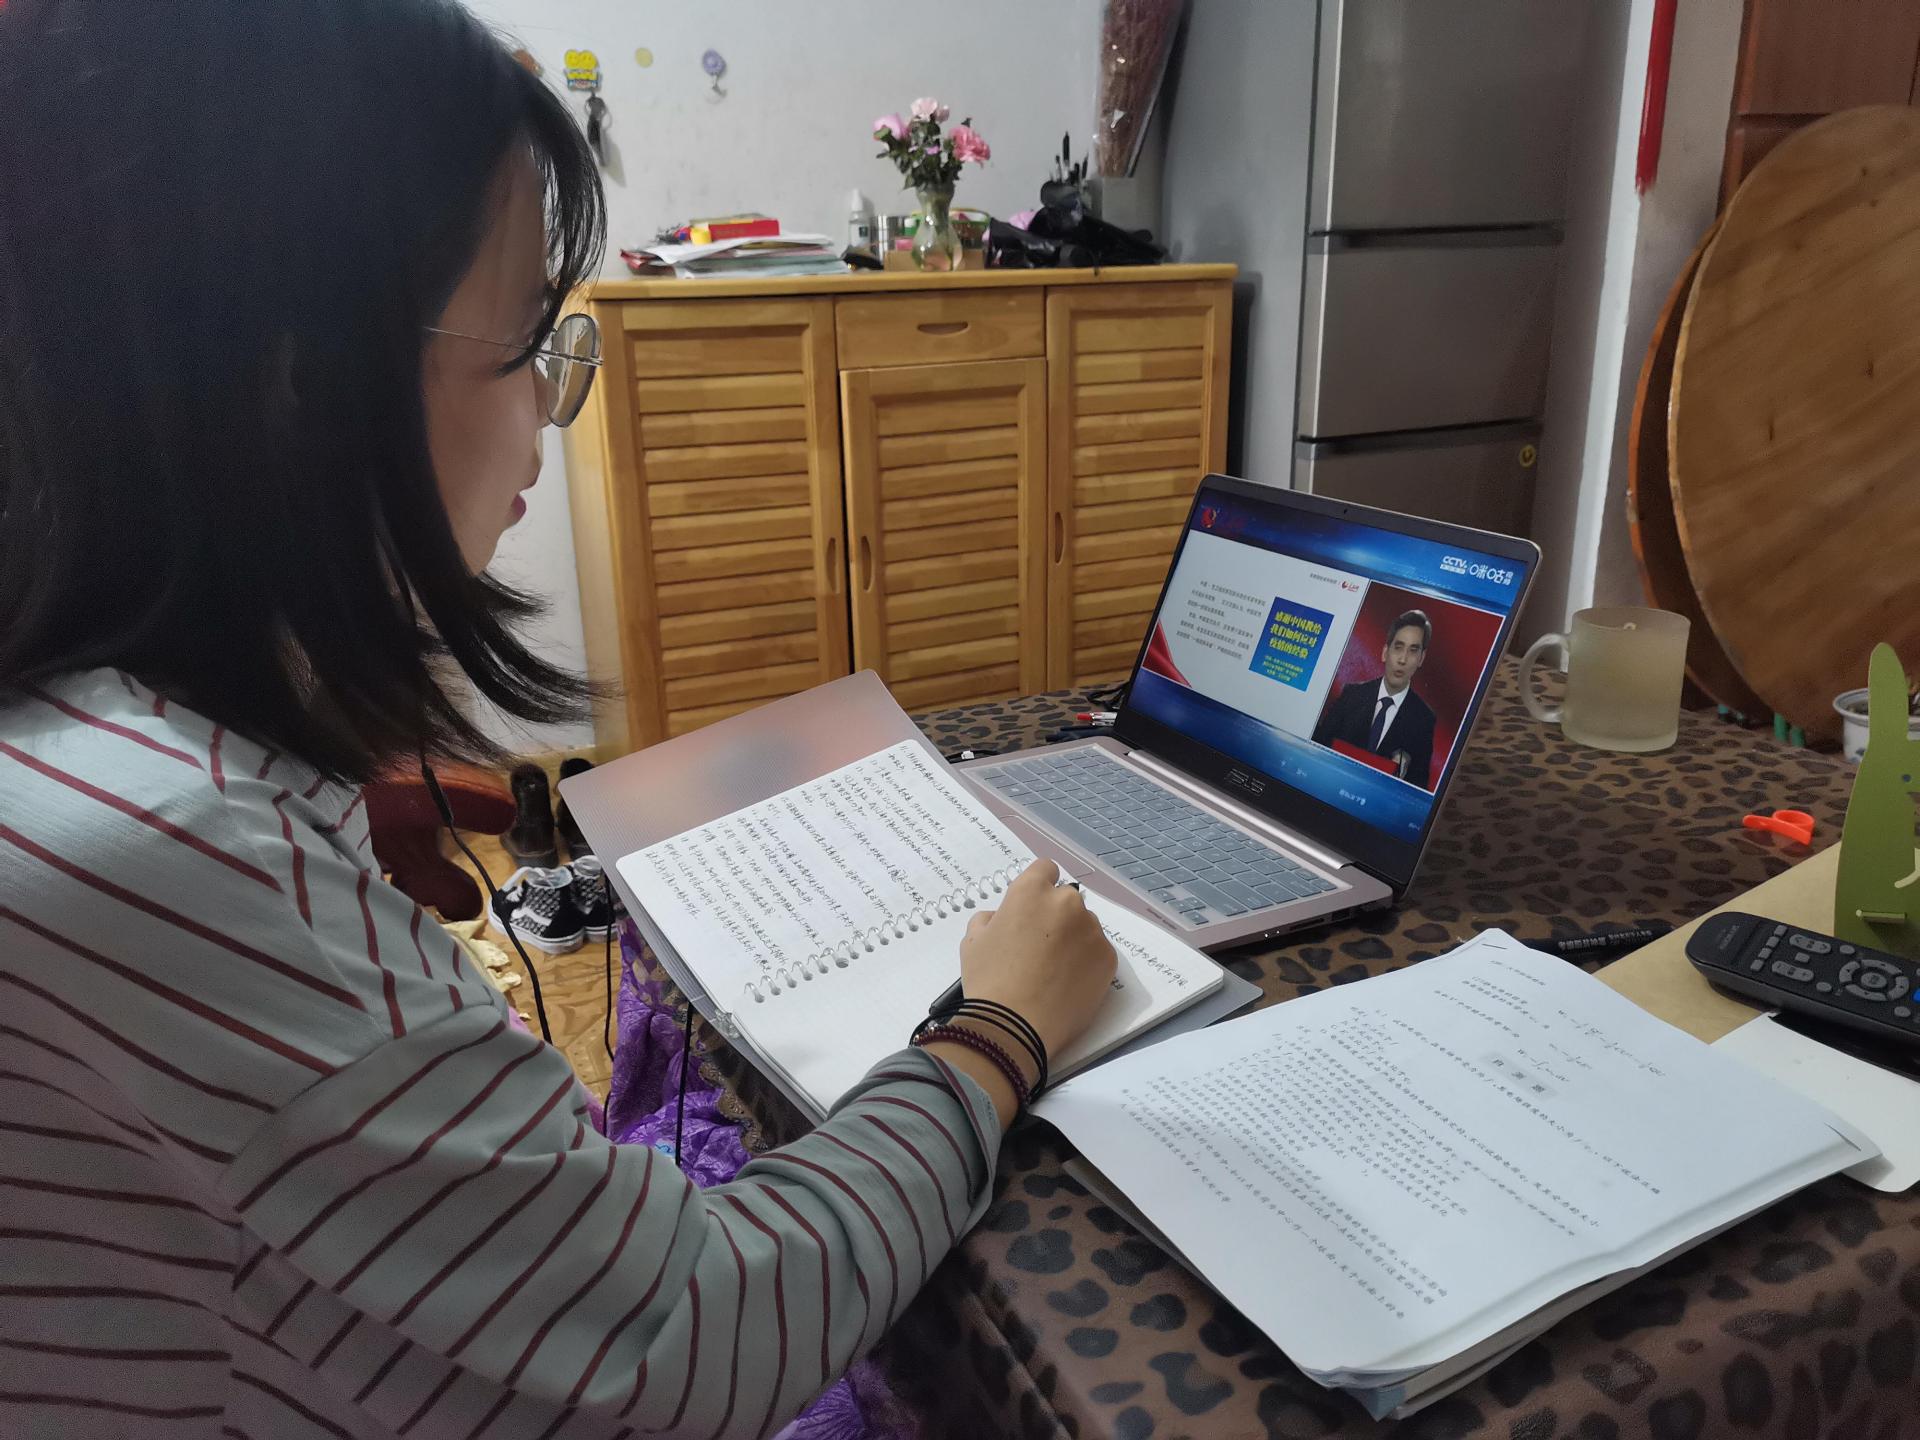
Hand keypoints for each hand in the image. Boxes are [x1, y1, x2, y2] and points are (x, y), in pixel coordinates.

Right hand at [958, 859, 1116, 1067]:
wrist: (1016, 1027)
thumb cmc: (989, 980)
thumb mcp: (972, 941)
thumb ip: (990, 919)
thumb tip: (1002, 918)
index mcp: (1031, 891)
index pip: (1044, 869)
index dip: (1038, 888)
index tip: (1032, 910)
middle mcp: (1067, 903)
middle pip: (1066, 901)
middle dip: (1056, 917)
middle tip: (1040, 949)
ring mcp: (1092, 930)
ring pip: (1084, 927)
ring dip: (1073, 940)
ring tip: (1055, 973)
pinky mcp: (1108, 958)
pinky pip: (1097, 952)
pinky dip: (1087, 963)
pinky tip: (1069, 985)